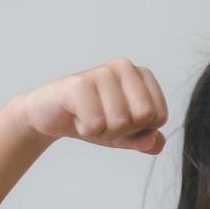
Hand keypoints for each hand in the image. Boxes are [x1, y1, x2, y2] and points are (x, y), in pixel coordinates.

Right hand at [13, 57, 168, 153]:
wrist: (50, 116)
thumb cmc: (93, 120)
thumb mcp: (126, 135)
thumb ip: (148, 140)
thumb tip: (154, 141)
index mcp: (142, 75)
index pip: (159, 116)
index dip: (140, 130)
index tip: (121, 121)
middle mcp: (124, 67)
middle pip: (143, 117)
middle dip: (123, 130)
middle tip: (103, 120)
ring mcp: (101, 72)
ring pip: (120, 122)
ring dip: (101, 131)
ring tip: (88, 117)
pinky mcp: (78, 83)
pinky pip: (96, 124)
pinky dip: (85, 129)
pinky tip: (76, 116)